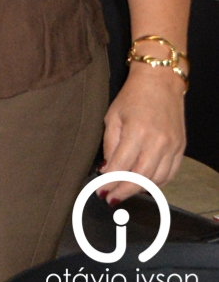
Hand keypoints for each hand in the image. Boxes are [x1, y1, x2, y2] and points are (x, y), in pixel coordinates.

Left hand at [99, 66, 185, 202]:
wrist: (161, 82)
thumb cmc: (132, 97)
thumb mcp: (112, 116)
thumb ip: (110, 145)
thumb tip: (106, 170)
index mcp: (137, 132)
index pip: (122, 166)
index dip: (109, 182)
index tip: (99, 191)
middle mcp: (158, 142)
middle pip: (141, 178)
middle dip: (123, 191)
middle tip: (110, 199)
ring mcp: (173, 146)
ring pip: (157, 179)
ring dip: (139, 189)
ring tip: (123, 191)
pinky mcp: (181, 148)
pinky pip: (170, 174)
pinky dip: (156, 183)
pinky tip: (142, 183)